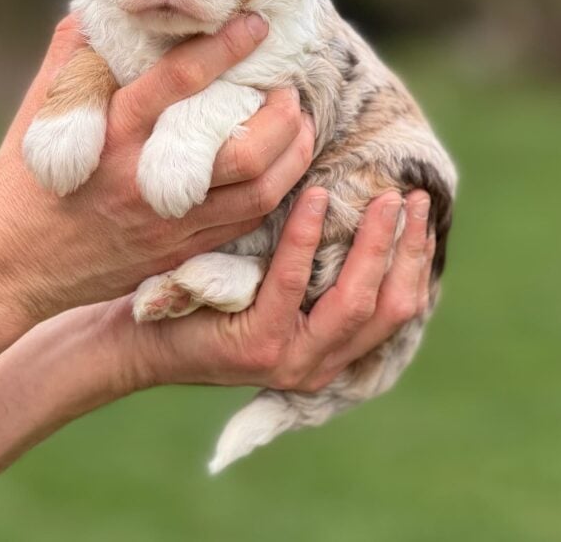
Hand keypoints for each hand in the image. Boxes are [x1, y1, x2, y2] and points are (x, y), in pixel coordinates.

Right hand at [0, 13, 314, 322]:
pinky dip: (275, 189)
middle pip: (245, 149)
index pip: (180, 82)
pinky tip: (280, 166)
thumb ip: (74, 56)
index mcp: (113, 134)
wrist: (14, 266)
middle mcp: (148, 179)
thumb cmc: (25, 180)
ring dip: (294, 152)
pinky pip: (247, 222)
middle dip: (282, 113)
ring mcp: (171, 223)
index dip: (225, 48)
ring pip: (260, 190)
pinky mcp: (180, 252)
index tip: (256, 25)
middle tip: (288, 88)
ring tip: (297, 122)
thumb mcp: (39, 112)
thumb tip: (104, 8)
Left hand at [109, 187, 434, 393]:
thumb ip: (314, 266)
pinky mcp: (255, 348)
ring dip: (375, 244)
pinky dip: (306, 237)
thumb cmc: (208, 297)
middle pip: (390, 307)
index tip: (422, 212)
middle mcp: (319, 365)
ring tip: (385, 196)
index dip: (416, 259)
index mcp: (331, 351)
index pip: (397, 309)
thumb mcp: (272, 284)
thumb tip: (352, 202)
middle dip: (407, 249)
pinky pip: (292, 283)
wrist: (137, 336)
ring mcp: (289, 360)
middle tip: (414, 196)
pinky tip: (316, 197)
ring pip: (354, 301)